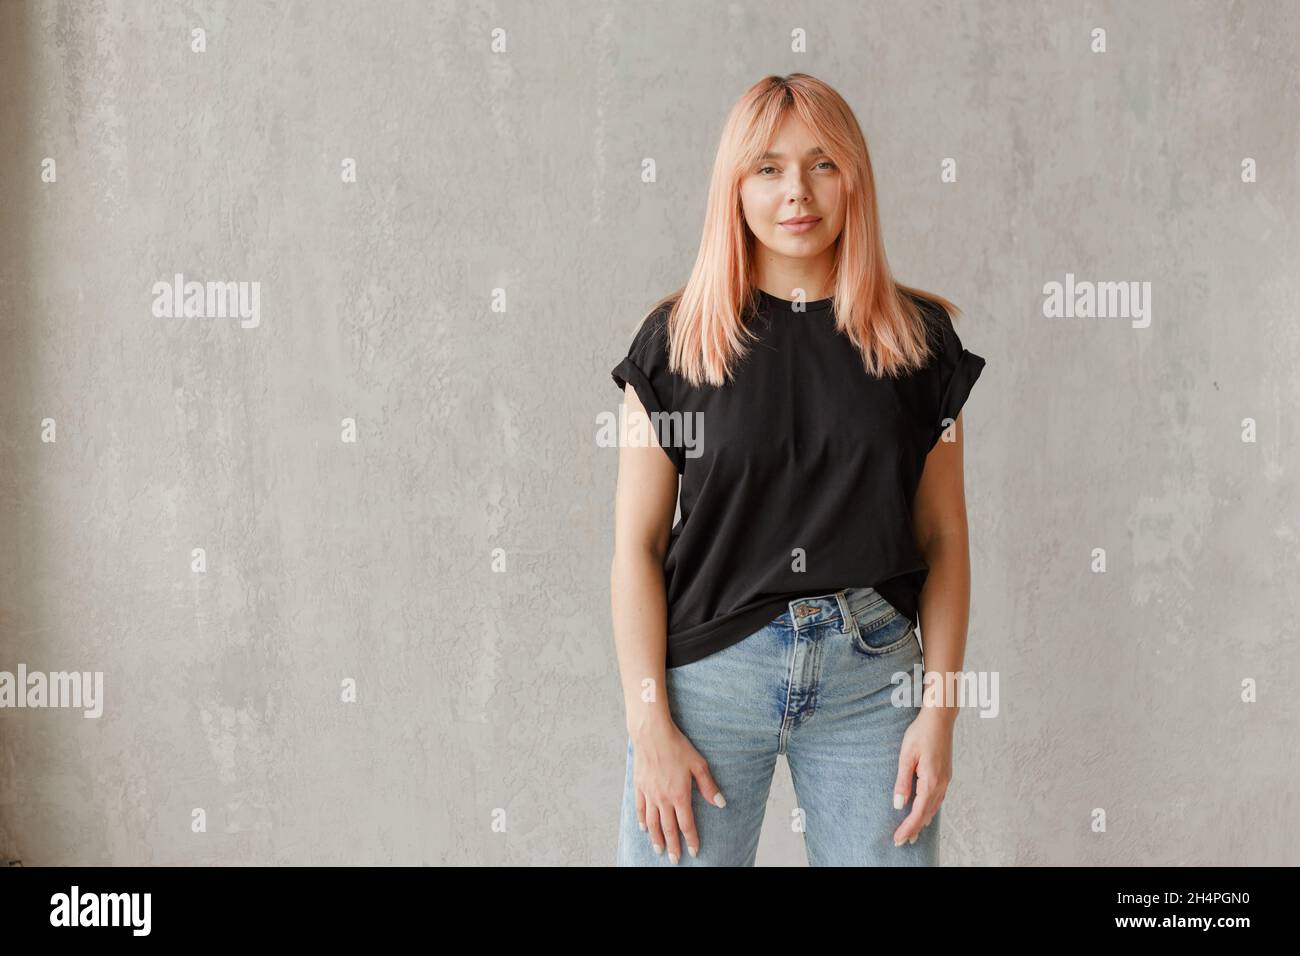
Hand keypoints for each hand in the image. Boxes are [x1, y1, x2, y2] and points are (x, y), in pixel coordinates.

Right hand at [630, 720, 725, 862]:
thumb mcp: (698, 764)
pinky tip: (643, 828)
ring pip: (652, 822)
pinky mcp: (639, 786)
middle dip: (673, 846)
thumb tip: (720, 803)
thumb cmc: (677, 746)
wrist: (652, 734)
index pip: (686, 824)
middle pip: (668, 828)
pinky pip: (640, 808)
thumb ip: (709, 786)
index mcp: (679, 795)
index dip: (691, 839)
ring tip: (659, 850)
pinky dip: (642, 820)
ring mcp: (649, 793)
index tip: (694, 851)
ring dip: (656, 838)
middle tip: (674, 859)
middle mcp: (663, 798)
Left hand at [891, 707, 952, 845]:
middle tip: (902, 842)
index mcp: (931, 781)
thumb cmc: (921, 733)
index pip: (918, 812)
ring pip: (933, 808)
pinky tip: (924, 813)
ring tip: (912, 833)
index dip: (907, 827)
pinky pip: (938, 799)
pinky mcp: (946, 775)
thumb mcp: (906, 756)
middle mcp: (941, 784)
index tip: (898, 839)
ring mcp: (946, 780)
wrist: (940, 718)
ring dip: (922, 821)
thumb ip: (902, 782)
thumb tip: (899, 805)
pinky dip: (929, 810)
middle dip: (914, 829)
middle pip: (926, 813)